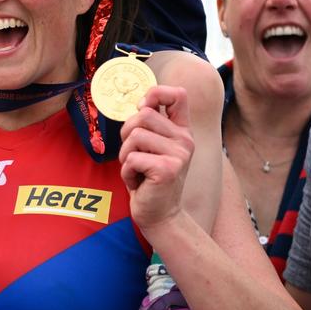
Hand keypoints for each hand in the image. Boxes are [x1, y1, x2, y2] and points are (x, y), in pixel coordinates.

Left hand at [119, 85, 193, 232]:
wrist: (159, 215)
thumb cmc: (149, 179)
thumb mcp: (151, 147)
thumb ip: (149, 125)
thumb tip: (140, 103)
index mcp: (182, 131)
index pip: (178, 94)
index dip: (156, 94)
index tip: (142, 109)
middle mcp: (185, 140)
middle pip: (143, 114)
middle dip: (127, 134)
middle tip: (134, 155)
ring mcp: (179, 154)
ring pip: (134, 136)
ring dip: (125, 156)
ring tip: (137, 170)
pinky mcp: (167, 169)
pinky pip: (131, 159)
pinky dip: (126, 172)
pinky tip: (138, 183)